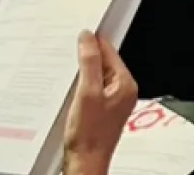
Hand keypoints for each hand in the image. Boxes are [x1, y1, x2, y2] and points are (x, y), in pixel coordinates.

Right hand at [63, 31, 136, 174]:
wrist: (85, 161)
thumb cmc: (89, 135)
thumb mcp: (87, 92)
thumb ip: (89, 63)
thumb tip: (88, 39)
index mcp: (125, 84)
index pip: (110, 51)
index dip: (93, 41)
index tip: (79, 32)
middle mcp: (122, 91)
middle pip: (103, 62)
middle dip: (86, 57)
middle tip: (68, 53)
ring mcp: (112, 100)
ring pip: (95, 75)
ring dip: (81, 72)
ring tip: (68, 76)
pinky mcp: (101, 109)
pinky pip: (91, 88)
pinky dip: (80, 86)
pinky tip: (70, 91)